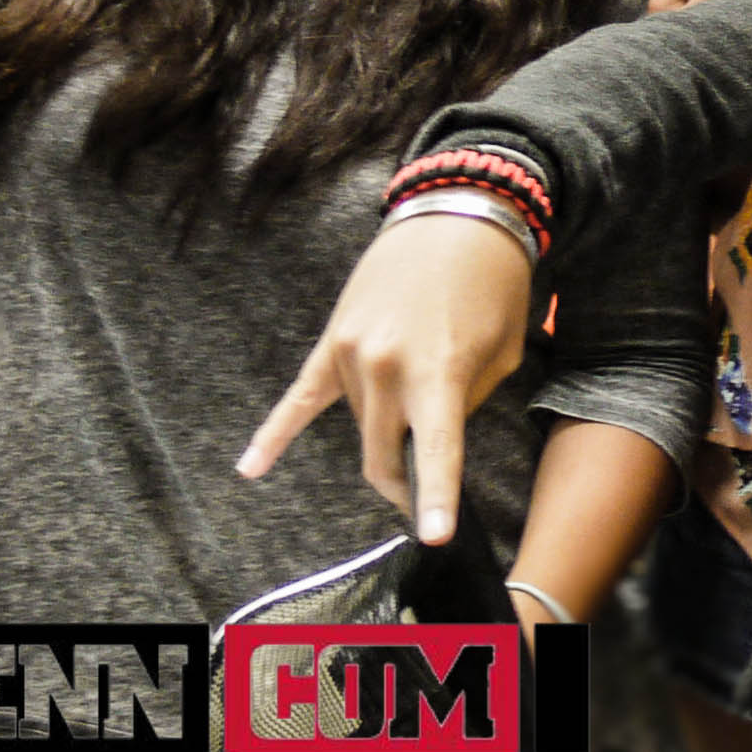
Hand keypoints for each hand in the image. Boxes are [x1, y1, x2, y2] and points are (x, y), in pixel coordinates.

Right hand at [239, 213, 533, 542]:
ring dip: (382, 437)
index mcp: (438, 372)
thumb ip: (464, 405)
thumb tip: (430, 440)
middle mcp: (386, 368)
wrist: (457, 214)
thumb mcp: (501, 353)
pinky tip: (250, 468)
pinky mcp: (332, 341)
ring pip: (358, 427)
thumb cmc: (492, 286)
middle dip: (403, 484)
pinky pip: (297, 398)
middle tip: (421, 498)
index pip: (436, 452)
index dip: (437, 499)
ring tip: (414, 412)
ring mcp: (352, 355)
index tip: (435, 536)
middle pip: (382, 456)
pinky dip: (273, 434)